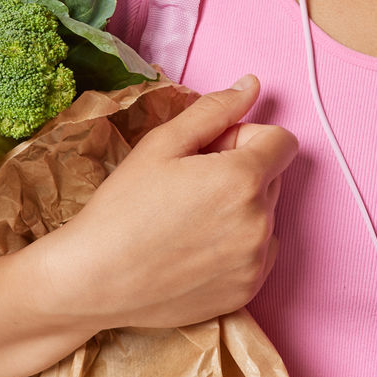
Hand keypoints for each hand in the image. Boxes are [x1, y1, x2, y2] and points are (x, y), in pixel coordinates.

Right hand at [34, 75, 297, 329]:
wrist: (95, 279)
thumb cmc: (122, 207)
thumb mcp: (162, 144)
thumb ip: (214, 110)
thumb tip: (251, 85)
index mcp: (244, 178)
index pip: (282, 142)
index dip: (245, 137)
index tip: (209, 151)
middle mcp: (261, 222)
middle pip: (272, 178)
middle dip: (240, 171)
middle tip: (189, 185)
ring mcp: (256, 261)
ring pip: (264, 216)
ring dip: (239, 209)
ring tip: (188, 220)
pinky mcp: (247, 291)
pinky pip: (258, 253)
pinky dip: (237, 246)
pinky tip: (195, 249)